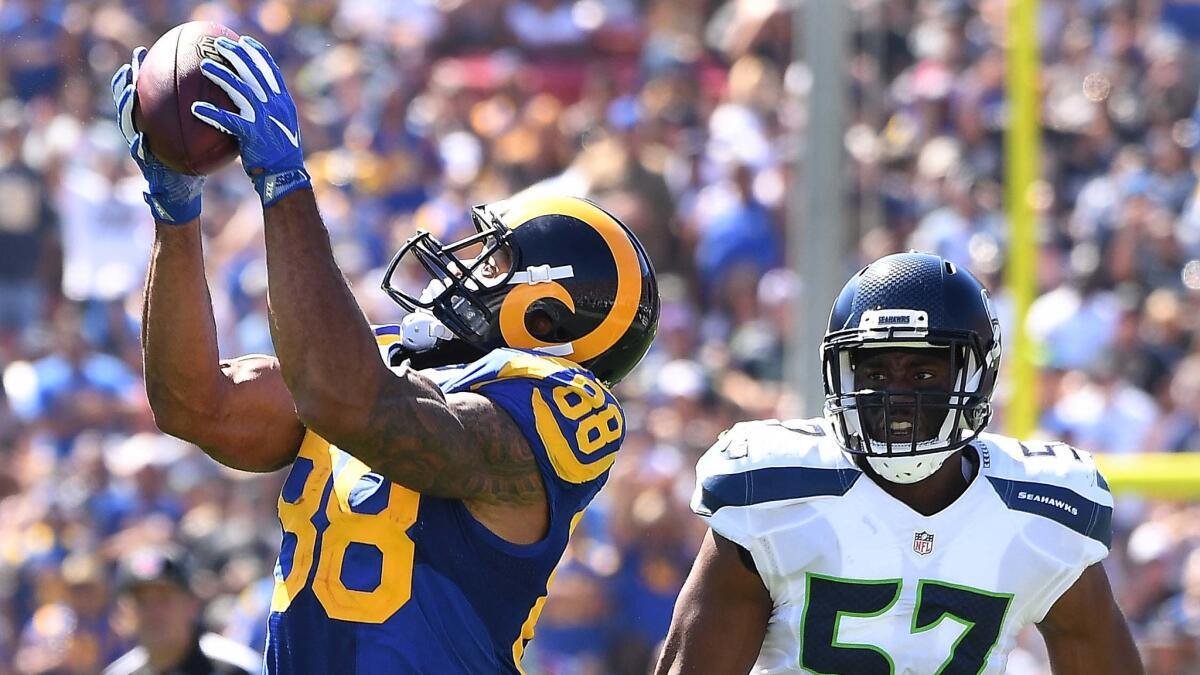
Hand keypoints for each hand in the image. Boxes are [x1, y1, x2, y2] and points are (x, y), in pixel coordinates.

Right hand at [111, 47, 205, 224]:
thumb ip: (201, 119)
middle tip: (129, 65)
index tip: (142, 52)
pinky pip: (140, 154)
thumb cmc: (191, 164)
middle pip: (129, 103)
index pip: (144, 94)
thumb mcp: (197, 139)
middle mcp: (142, 132)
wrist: (183, 195)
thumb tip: (222, 95)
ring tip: (128, 92)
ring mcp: (140, 149)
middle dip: (125, 84)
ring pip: (127, 125)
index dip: (140, 73)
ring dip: (126, 108)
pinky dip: (139, 146)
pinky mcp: (146, 167)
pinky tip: (140, 137)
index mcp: (154, 123)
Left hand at [191, 36, 310, 207]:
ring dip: (221, 75)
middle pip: (254, 72)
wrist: (286, 175)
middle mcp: (275, 105)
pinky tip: (196, 108)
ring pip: (241, 90)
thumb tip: (254, 101)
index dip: (257, 52)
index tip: (244, 40)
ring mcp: (264, 118)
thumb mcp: (281, 127)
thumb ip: (269, 111)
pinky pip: (228, 120)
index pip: (271, 70)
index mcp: (283, 101)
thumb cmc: (280, 155)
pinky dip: (212, 113)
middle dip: (236, 53)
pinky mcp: (252, 134)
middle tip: (218, 43)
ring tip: (204, 65)